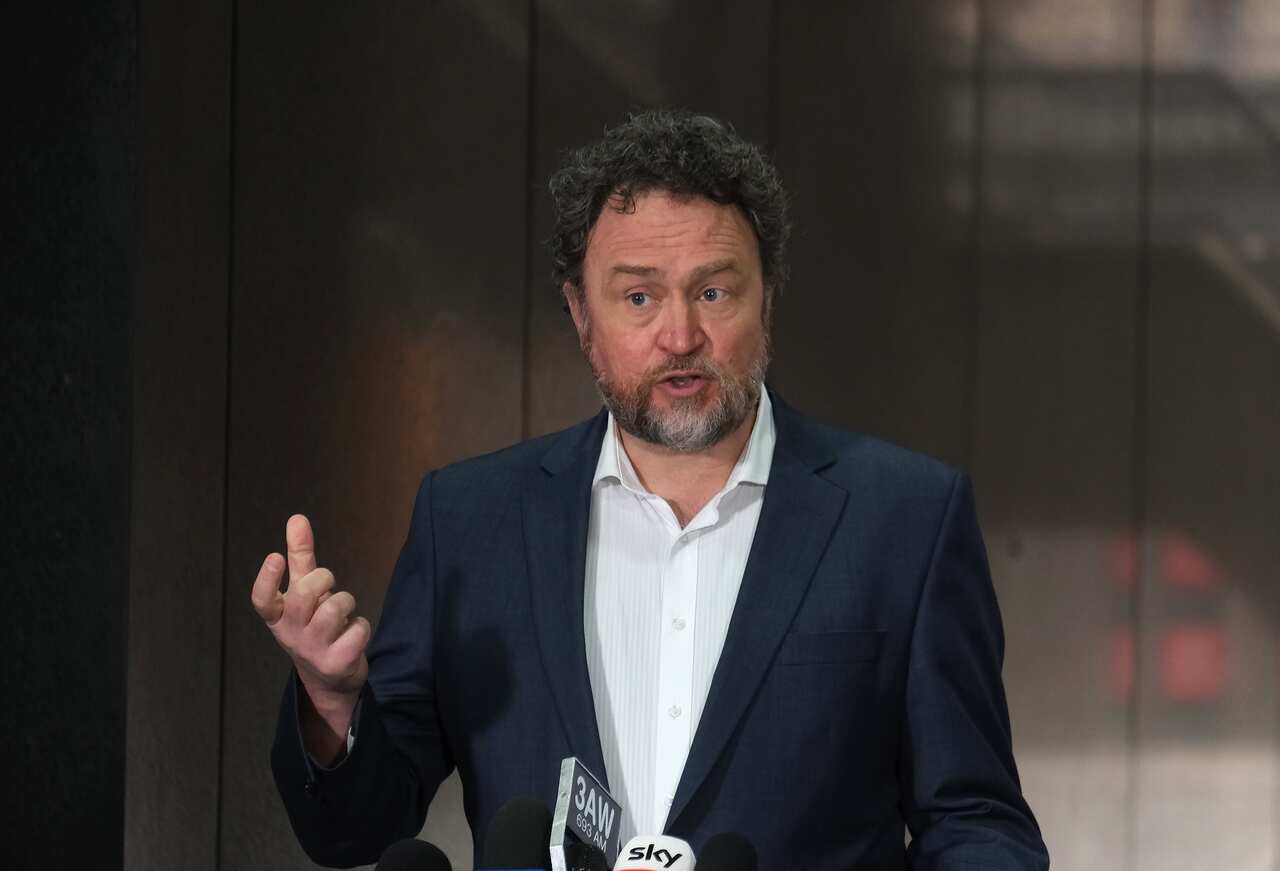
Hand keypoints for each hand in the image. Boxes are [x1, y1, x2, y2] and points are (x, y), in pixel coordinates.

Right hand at [251, 514, 369, 753]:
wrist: (329, 676)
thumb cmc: (313, 623)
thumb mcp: (304, 591)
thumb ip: (300, 556)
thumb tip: (297, 518)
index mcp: (277, 616)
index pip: (262, 600)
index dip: (267, 579)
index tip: (275, 556)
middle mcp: (289, 634)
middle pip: (303, 596)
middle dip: (323, 580)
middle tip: (329, 584)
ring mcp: (312, 651)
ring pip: (333, 610)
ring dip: (346, 602)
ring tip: (344, 612)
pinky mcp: (336, 663)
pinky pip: (357, 630)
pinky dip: (361, 626)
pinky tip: (353, 633)